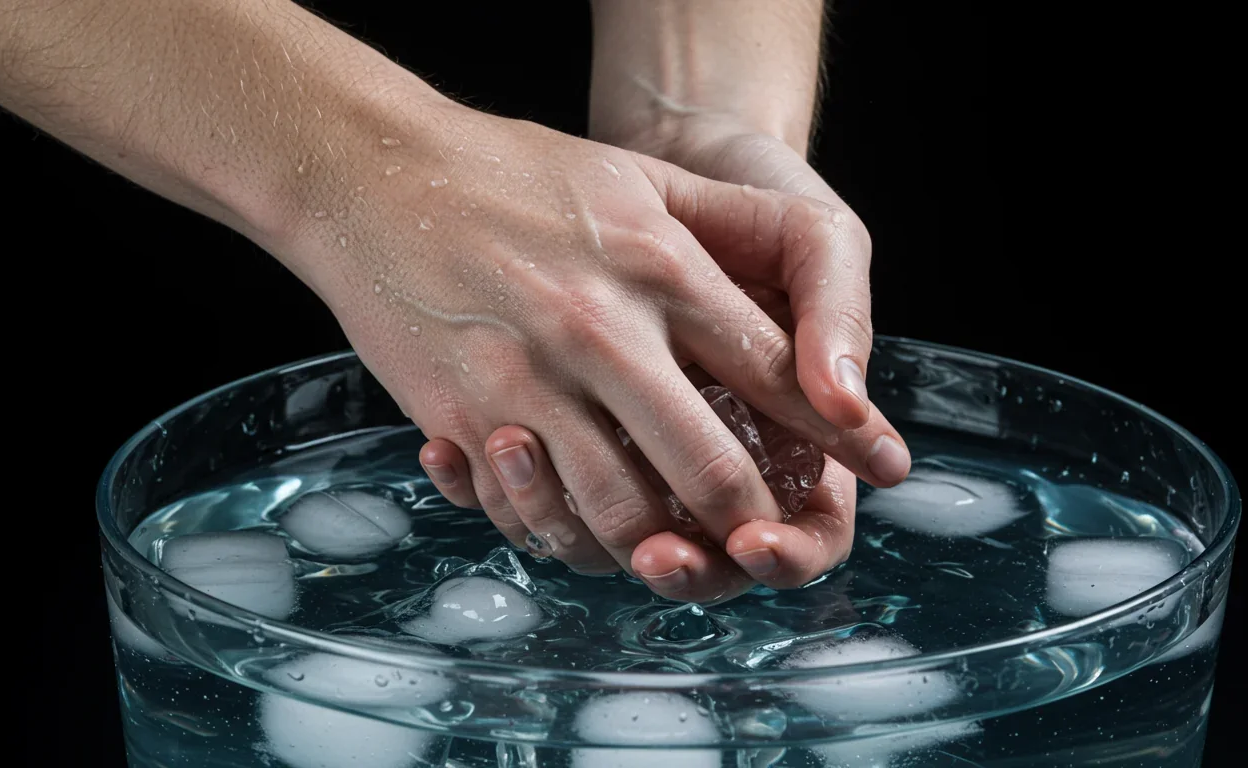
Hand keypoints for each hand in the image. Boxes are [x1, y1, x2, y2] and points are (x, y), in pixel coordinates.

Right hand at [305, 105, 908, 601]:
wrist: (372, 172)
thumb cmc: (512, 172)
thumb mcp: (636, 177)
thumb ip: (719, 237)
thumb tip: (790, 312)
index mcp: (660, 266)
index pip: (772, 368)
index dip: (835, 428)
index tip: (875, 467)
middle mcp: (601, 330)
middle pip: (709, 466)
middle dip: (751, 522)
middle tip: (766, 542)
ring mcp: (527, 380)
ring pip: (620, 512)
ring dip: (659, 546)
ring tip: (676, 548)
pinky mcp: (462, 415)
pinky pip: (531, 512)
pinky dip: (567, 536)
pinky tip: (584, 526)